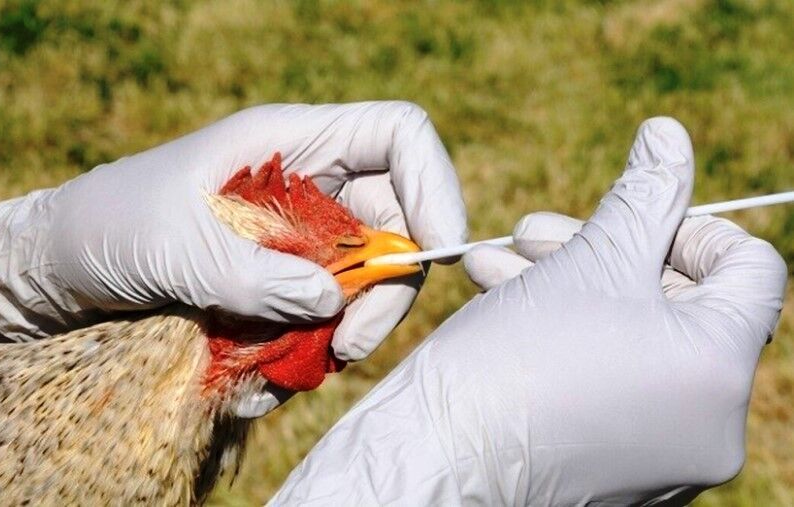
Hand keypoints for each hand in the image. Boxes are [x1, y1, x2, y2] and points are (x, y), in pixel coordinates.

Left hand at [0, 102, 466, 414]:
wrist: (68, 264)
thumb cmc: (112, 225)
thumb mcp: (177, 248)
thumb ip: (255, 277)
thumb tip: (332, 304)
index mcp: (293, 142)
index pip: (399, 137)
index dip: (434, 184)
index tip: (437, 251)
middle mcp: (311, 184)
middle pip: (396, 221)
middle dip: (387, 287)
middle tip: (350, 345)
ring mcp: (301, 236)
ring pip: (365, 280)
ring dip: (345, 329)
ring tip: (295, 367)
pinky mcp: (286, 281)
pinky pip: (326, 315)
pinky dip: (309, 349)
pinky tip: (264, 374)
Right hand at [270, 117, 786, 503]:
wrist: (438, 459)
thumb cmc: (511, 359)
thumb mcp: (588, 259)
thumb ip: (646, 193)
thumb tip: (670, 133)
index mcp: (718, 369)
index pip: (753, 271)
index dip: (694, 225)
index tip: (633, 217)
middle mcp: (710, 424)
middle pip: (682, 304)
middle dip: (606, 251)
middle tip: (538, 230)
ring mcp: (667, 454)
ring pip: (637, 341)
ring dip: (572, 288)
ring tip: (500, 262)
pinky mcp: (623, 467)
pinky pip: (615, 384)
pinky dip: (571, 338)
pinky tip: (505, 301)